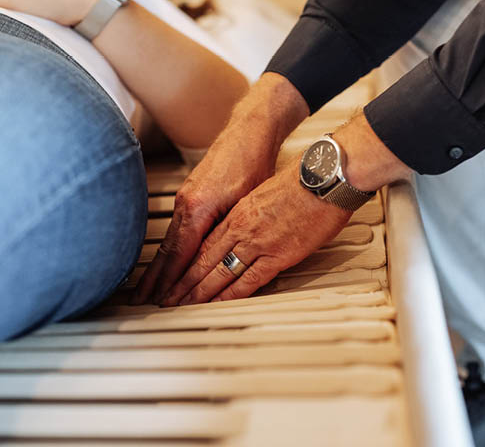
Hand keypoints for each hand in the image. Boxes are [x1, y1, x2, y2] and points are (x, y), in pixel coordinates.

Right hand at [131, 73, 309, 304]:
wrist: (250, 130)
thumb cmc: (253, 160)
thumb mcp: (246, 201)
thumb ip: (227, 230)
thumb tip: (216, 260)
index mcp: (197, 207)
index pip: (179, 255)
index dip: (169, 283)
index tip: (160, 304)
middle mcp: (187, 204)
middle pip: (167, 251)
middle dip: (153, 281)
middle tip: (140, 304)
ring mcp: (187, 199)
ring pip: (171, 242)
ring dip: (159, 269)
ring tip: (146, 291)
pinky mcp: (192, 196)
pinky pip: (177, 231)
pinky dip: (170, 251)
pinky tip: (167, 262)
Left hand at [160, 160, 352, 304]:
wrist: (322, 175)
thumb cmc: (301, 180)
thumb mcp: (265, 193)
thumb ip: (251, 213)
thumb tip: (247, 226)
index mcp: (236, 213)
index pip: (200, 243)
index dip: (182, 264)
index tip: (169, 277)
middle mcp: (240, 227)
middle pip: (201, 260)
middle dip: (179, 283)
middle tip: (162, 299)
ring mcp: (256, 241)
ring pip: (217, 272)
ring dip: (196, 293)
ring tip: (180, 307)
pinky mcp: (276, 254)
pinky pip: (247, 280)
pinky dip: (229, 295)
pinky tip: (216, 305)